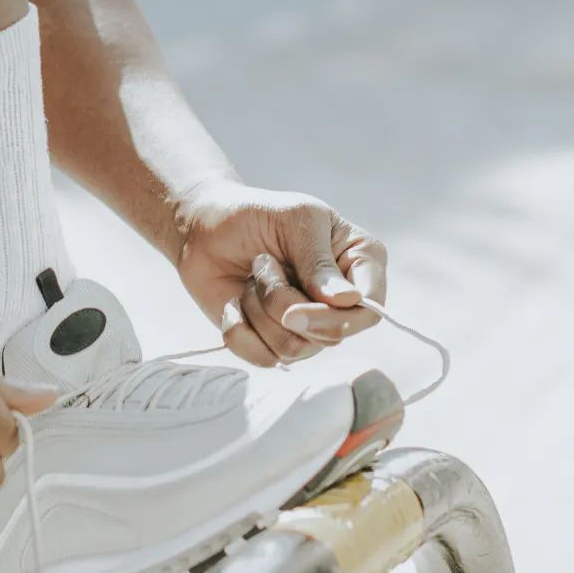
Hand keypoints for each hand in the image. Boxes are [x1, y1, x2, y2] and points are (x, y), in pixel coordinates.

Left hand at [175, 181, 387, 365]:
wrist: (204, 230)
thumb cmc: (255, 214)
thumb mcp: (293, 219)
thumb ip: (319, 260)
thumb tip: (348, 300)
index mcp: (359, 262)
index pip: (369, 310)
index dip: (337, 319)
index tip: (295, 311)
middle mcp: (340, 301)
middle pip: (330, 334)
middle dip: (283, 303)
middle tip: (261, 265)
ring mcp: (309, 326)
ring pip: (294, 348)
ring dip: (259, 310)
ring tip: (251, 278)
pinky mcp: (275, 343)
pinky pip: (265, 358)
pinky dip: (240, 330)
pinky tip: (234, 304)